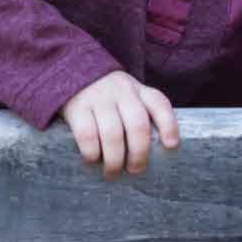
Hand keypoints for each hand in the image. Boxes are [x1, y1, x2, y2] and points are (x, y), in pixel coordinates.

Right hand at [59, 71, 177, 178]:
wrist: (70, 69)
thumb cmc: (106, 95)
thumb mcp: (127, 95)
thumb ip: (139, 116)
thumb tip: (148, 156)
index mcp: (137, 90)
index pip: (159, 103)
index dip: (168, 126)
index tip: (171, 146)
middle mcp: (121, 92)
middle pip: (137, 125)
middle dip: (139, 153)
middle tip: (135, 170)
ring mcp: (98, 98)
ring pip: (113, 133)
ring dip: (114, 159)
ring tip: (112, 173)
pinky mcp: (77, 107)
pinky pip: (87, 134)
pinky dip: (92, 152)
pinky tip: (92, 160)